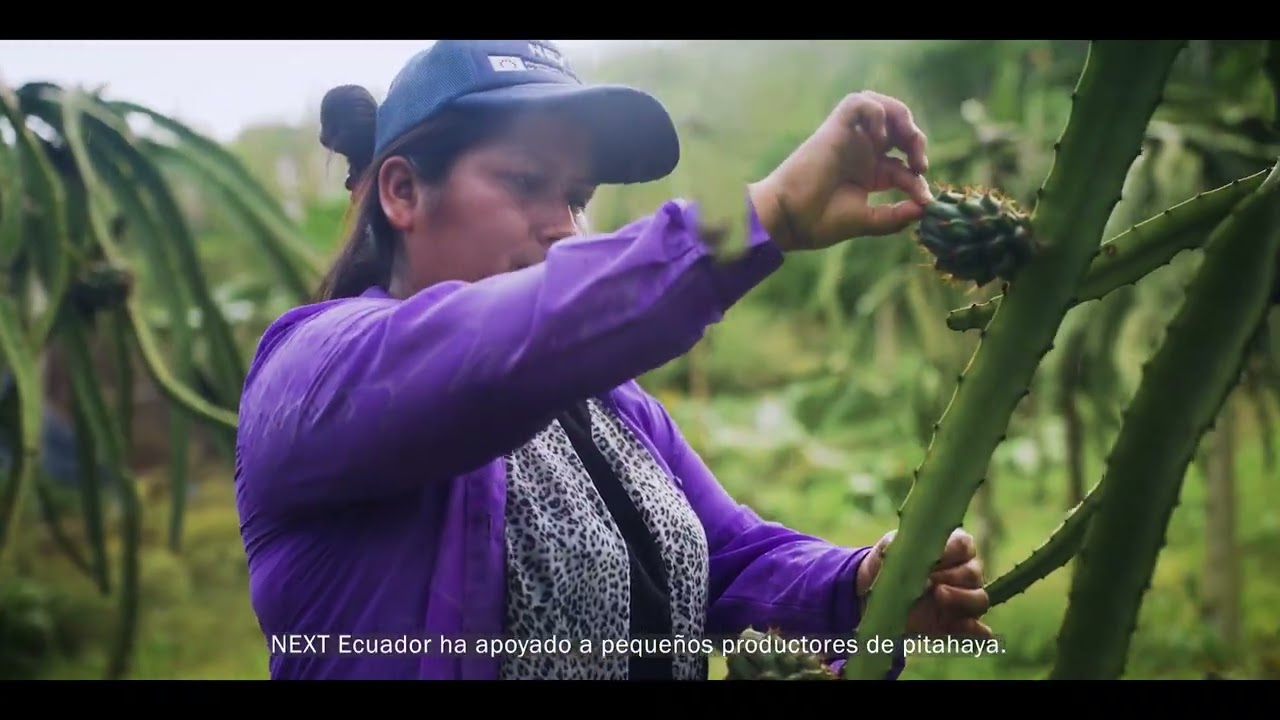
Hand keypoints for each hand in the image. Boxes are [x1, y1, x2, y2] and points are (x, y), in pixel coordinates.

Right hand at [748, 91, 932, 251]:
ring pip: (882, 107)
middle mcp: (861, 152)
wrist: (789, 219)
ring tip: (907, 140)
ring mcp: (849, 139)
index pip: (904, 167)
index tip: (924, 198)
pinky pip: (859, 103)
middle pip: (899, 128)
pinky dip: (876, 113)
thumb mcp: (867, 221)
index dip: (918, 180)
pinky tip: (879, 139)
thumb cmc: (819, 222)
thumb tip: (925, 208)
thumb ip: (896, 216)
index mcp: (868, 174)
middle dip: (916, 141)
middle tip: (919, 165)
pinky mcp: (835, 128)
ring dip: (902, 118)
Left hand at [855, 528, 992, 637]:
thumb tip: (905, 561)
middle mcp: (965, 572)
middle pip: (973, 572)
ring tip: (938, 596)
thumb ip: (898, 552)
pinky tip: (961, 629)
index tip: (928, 560)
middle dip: (950, 576)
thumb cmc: (888, 568)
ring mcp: (966, 599)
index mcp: (952, 547)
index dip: (948, 553)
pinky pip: (978, 630)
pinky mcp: (960, 626)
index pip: (963, 545)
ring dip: (961, 599)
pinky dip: (972, 630)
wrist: (878, 600)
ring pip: (980, 599)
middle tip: (926, 581)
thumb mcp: (887, 554)